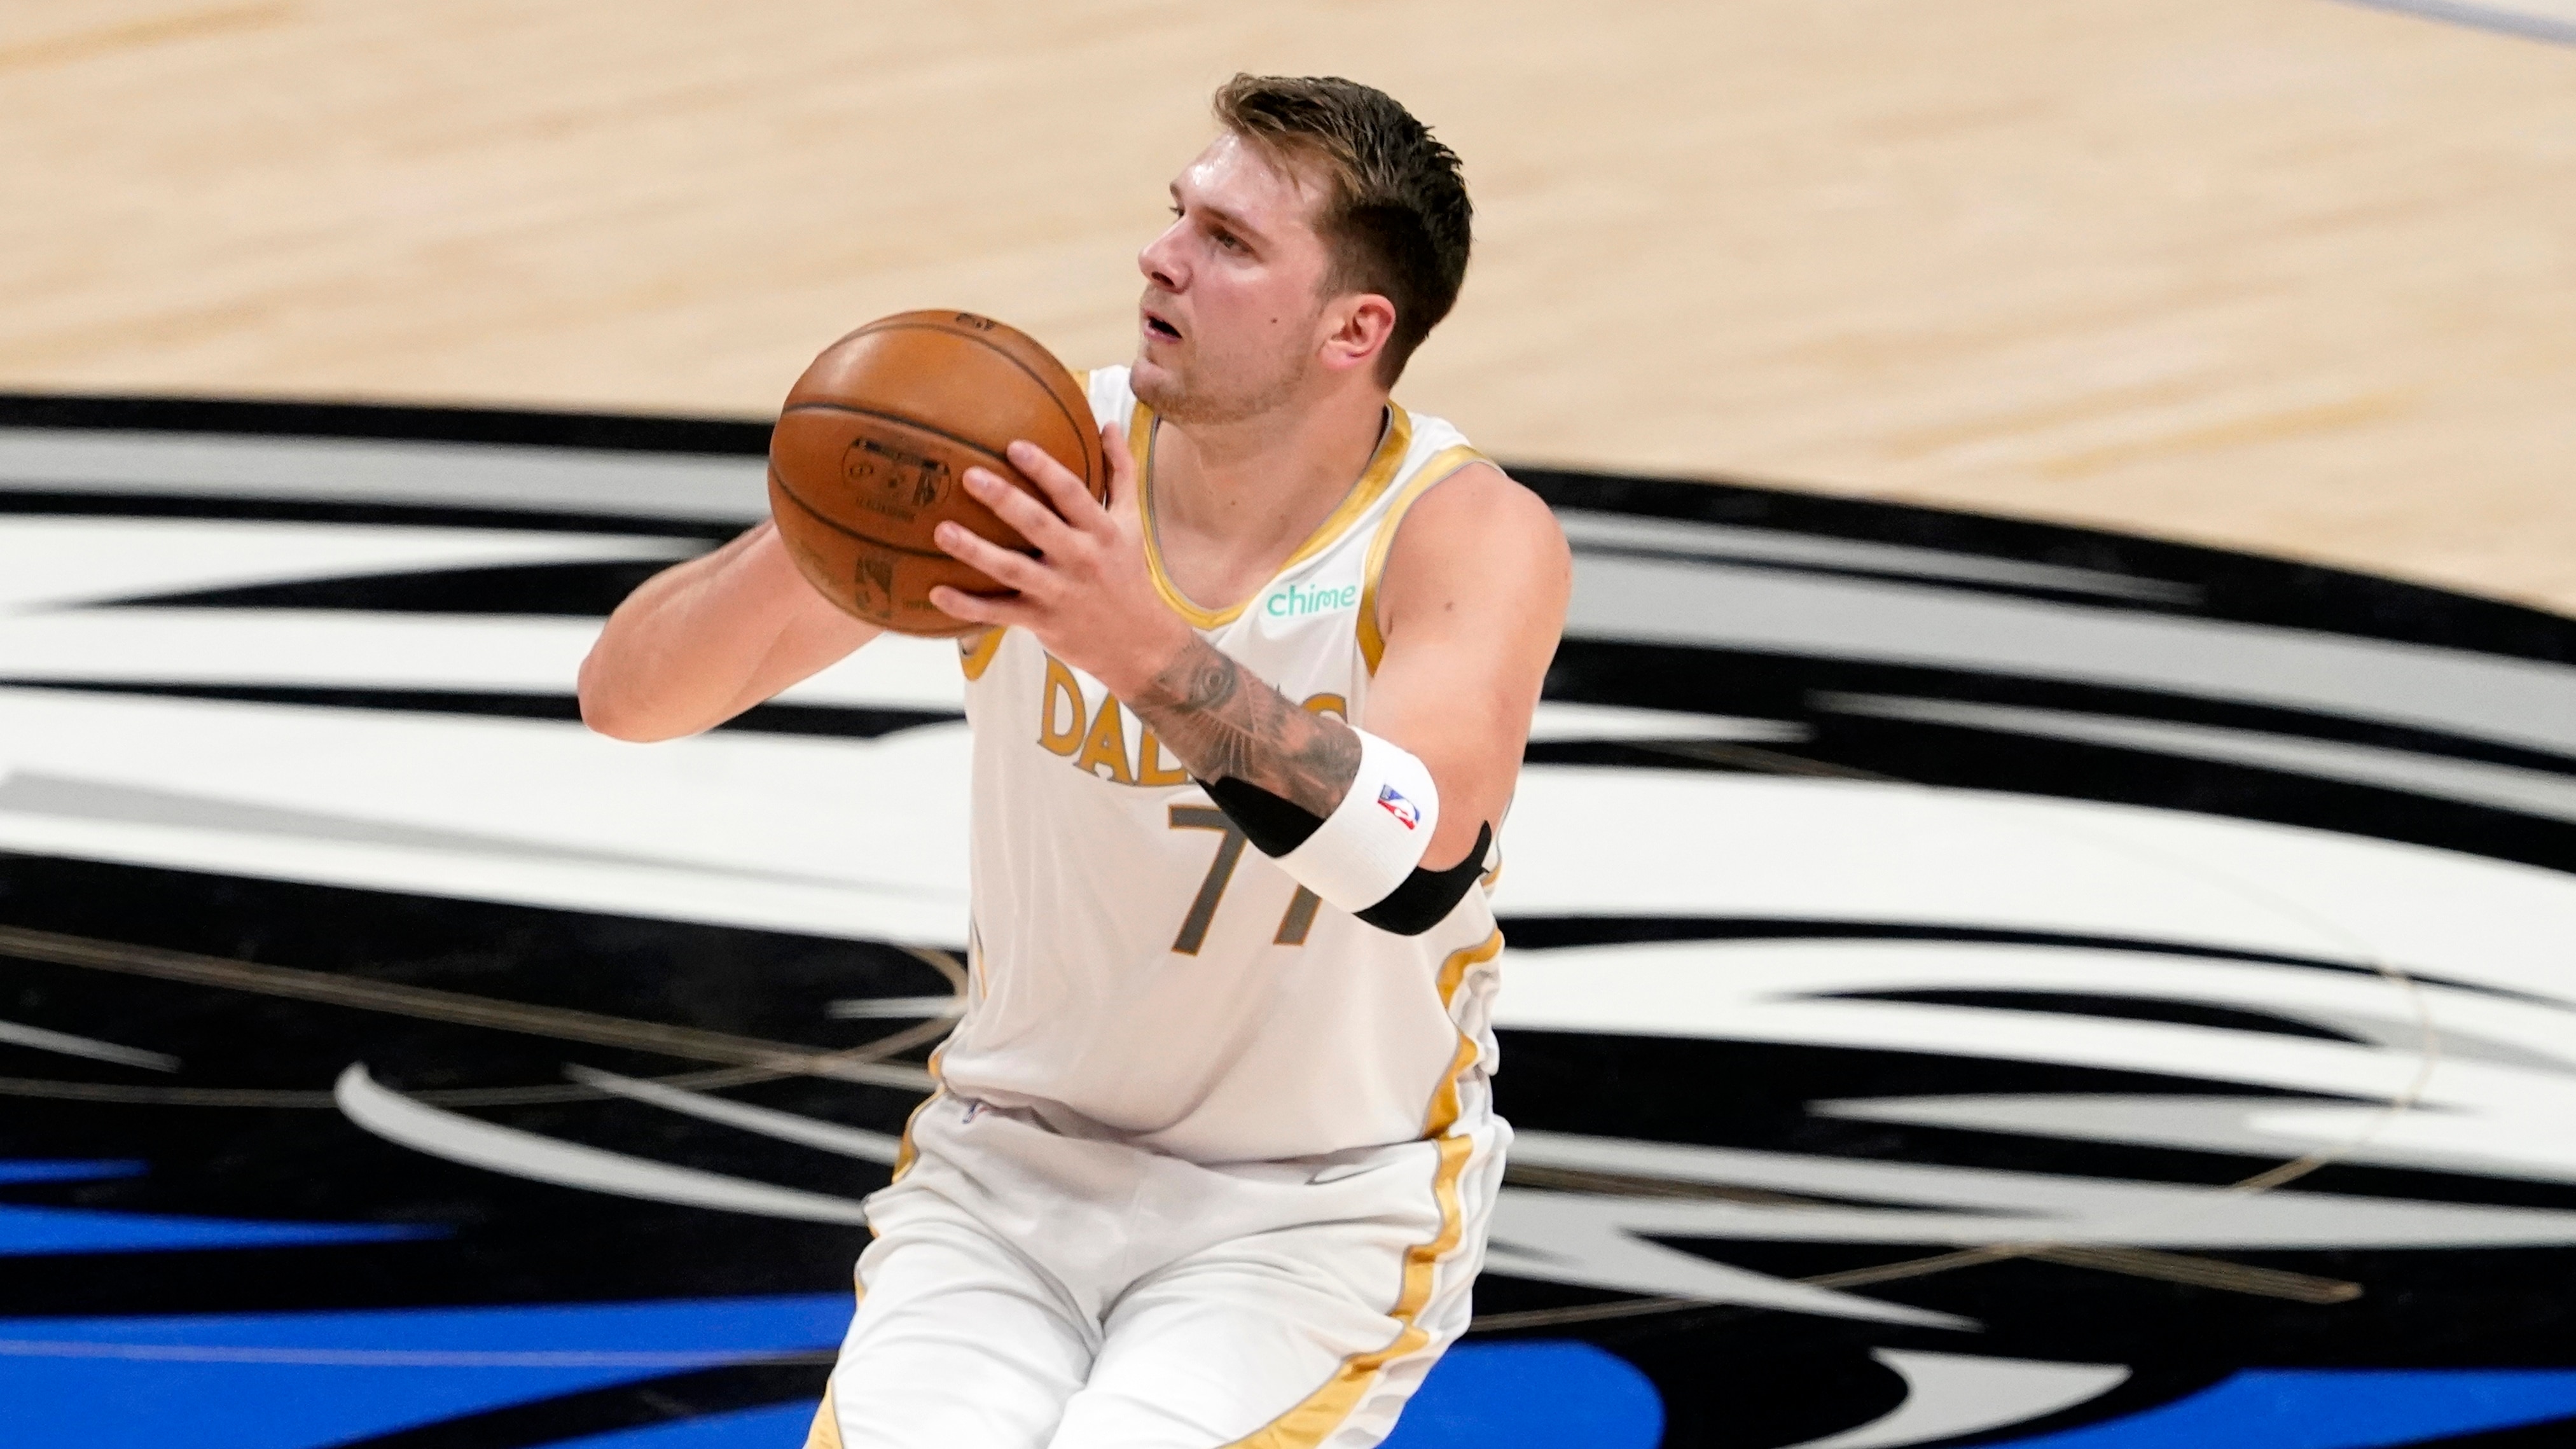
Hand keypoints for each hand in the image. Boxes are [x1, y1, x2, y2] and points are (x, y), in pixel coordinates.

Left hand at [927, 424, 1192, 697]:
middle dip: (1005, 501)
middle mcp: (1080, 559)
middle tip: (970, 476)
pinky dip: (967, 606)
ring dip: (976, 551)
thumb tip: (1108, 424)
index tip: (1015, 446)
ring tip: (942, 531)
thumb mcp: (1131, 522)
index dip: (1045, 470)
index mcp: (1102, 531)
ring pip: (1012, 570)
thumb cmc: (1127, 573)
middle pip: (1039, 526)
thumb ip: (1120, 472)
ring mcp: (1058, 593)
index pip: (1073, 494)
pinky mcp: (1041, 621)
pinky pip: (998, 613)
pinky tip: (936, 592)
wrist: (1137, 643)